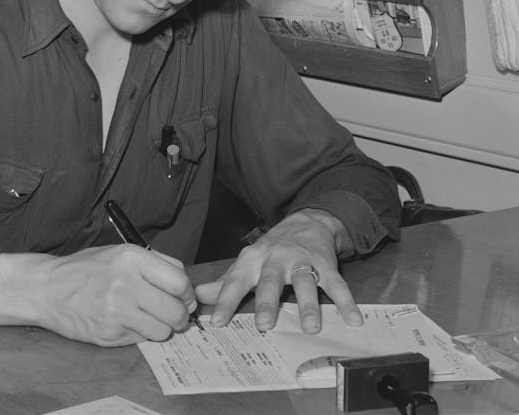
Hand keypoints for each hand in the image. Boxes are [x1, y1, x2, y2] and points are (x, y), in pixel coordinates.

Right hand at [0, 245, 196, 346]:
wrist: (46, 288)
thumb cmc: (84, 269)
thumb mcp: (118, 253)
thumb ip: (153, 263)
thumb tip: (185, 283)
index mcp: (131, 258)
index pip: (180, 282)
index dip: (187, 294)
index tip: (184, 298)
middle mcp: (126, 283)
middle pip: (176, 310)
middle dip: (180, 316)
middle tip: (172, 314)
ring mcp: (117, 310)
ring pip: (163, 330)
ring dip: (160, 328)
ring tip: (145, 318)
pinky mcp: (110, 332)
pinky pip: (142, 339)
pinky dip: (140, 334)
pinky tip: (125, 322)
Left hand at [194, 209, 360, 333]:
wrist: (306, 222)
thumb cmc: (271, 250)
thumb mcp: (246, 263)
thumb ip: (224, 282)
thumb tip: (197, 297)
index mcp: (253, 261)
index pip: (235, 282)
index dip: (225, 301)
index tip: (217, 322)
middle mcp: (276, 260)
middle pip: (270, 282)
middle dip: (268, 303)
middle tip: (265, 325)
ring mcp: (302, 262)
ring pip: (305, 282)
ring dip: (308, 305)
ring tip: (311, 327)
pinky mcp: (326, 265)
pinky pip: (337, 284)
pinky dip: (346, 302)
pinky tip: (354, 319)